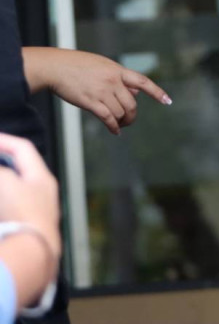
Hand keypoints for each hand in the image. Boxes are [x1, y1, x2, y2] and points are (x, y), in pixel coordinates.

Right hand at [0, 133, 60, 258]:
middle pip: (17, 169)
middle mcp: (40, 192)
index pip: (23, 149)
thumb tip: (2, 173)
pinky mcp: (23, 226)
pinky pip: (8, 208)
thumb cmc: (22, 213)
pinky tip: (0, 206)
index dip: (3, 140)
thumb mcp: (5, 182)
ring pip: (11, 189)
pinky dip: (3, 200)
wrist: (30, 252)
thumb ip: (0, 170)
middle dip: (1, 162)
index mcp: (41, 177)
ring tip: (0, 179)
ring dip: (3, 180)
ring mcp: (33, 210)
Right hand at [26, 48, 171, 133]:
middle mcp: (112, 81)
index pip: (143, 81)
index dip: (156, 92)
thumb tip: (136, 92)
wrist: (55, 67)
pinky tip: (114, 131)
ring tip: (119, 125)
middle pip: (132, 103)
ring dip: (122, 122)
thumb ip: (119, 78)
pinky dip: (113, 127)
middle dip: (132, 115)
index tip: (167, 101)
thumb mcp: (103, 65)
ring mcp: (101, 91)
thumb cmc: (77, 65)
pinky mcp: (90, 102)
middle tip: (129, 121)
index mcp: (117, 70)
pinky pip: (107, 118)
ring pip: (120, 112)